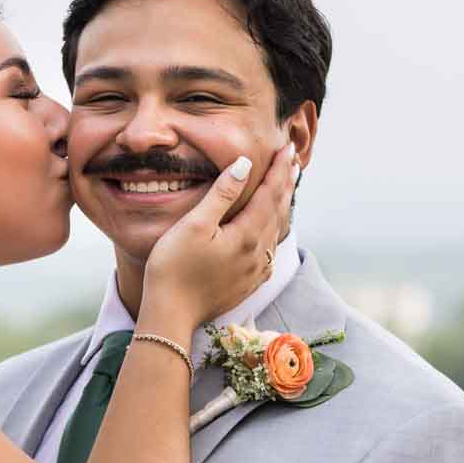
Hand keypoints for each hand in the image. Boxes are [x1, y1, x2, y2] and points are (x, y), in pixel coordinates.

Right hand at [141, 148, 297, 325]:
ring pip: (276, 232)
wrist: (170, 314)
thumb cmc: (173, 267)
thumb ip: (222, 194)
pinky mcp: (247, 284)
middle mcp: (258, 254)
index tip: (286, 148)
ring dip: (282, 207)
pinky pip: (269, 252)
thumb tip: (245, 165)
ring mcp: (254, 272)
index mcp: (247, 235)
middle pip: (278, 211)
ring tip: (286, 189)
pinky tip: (271, 233)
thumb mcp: (194, 225)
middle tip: (293, 161)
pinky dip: (274, 233)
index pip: (269, 193)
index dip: (278, 169)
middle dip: (285, 184)